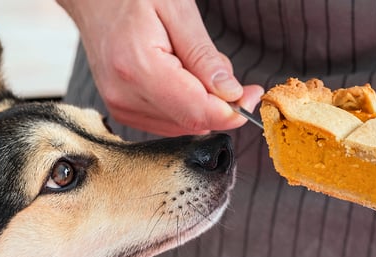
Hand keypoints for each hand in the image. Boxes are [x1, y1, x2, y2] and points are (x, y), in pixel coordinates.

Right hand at [57, 0, 263, 135]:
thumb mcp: (178, 10)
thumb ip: (205, 57)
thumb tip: (232, 95)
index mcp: (138, 67)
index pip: (196, 111)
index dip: (233, 112)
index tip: (254, 96)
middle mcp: (125, 95)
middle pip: (192, 121)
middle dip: (221, 105)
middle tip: (229, 73)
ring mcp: (121, 107)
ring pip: (184, 125)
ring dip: (203, 104)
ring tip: (192, 65)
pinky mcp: (123, 111)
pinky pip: (169, 122)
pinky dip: (186, 105)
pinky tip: (181, 78)